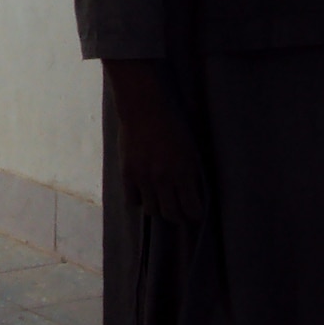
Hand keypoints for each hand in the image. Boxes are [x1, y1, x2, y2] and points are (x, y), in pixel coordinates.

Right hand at [104, 59, 204, 221]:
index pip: (192, 208)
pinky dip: (139, 200)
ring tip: (160, 202)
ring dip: (158, 208)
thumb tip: (195, 192)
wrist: (144, 108)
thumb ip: (192, 172)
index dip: (195, 214)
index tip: (195, 214)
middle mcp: (164, 178)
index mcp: (184, 171)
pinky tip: (144, 193)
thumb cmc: (173, 124)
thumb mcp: (190, 149)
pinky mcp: (128, 173)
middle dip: (178, 217)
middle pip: (171, 214)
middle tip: (180, 213)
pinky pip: (133, 200)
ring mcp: (144, 177)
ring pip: (152, 210)